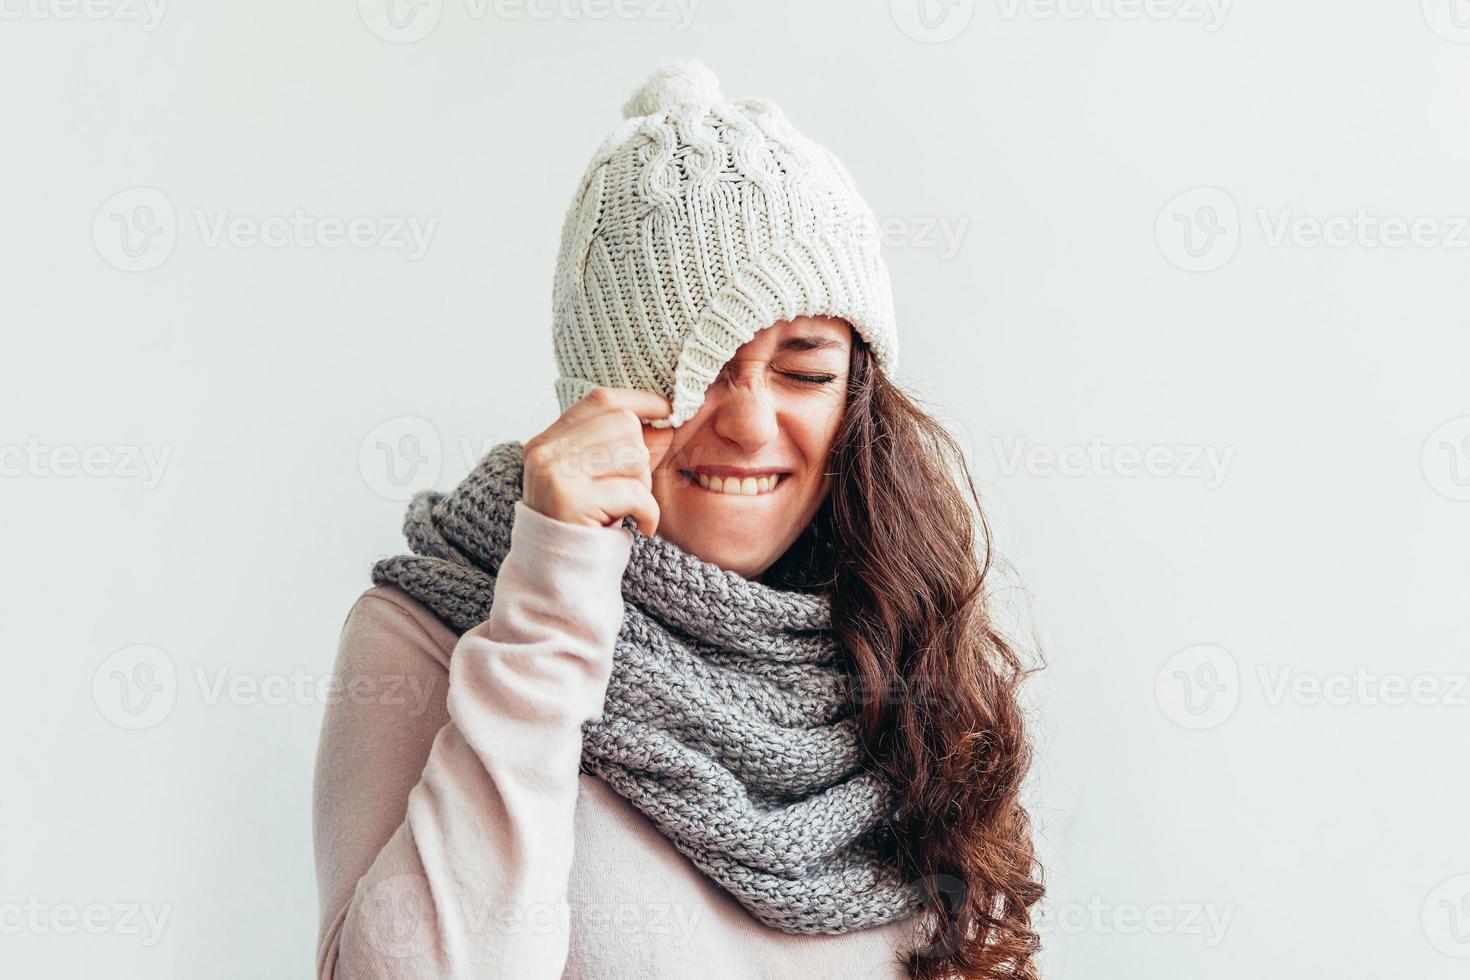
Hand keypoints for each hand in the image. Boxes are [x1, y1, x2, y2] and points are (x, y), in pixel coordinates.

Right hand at [521, 387, 674, 536]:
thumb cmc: (583, 527)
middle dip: (642, 457)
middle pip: (623, 425)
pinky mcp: (571, 501)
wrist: (555, 580)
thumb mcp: (599, 481)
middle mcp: (544, 453)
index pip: (600, 400)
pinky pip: (633, 492)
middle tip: (634, 490)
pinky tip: (642, 526)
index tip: (665, 411)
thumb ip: (625, 449)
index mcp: (546, 441)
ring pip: (632, 456)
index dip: (639, 402)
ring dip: (643, 486)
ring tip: (628, 508)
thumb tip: (667, 420)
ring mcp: (554, 475)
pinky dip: (648, 512)